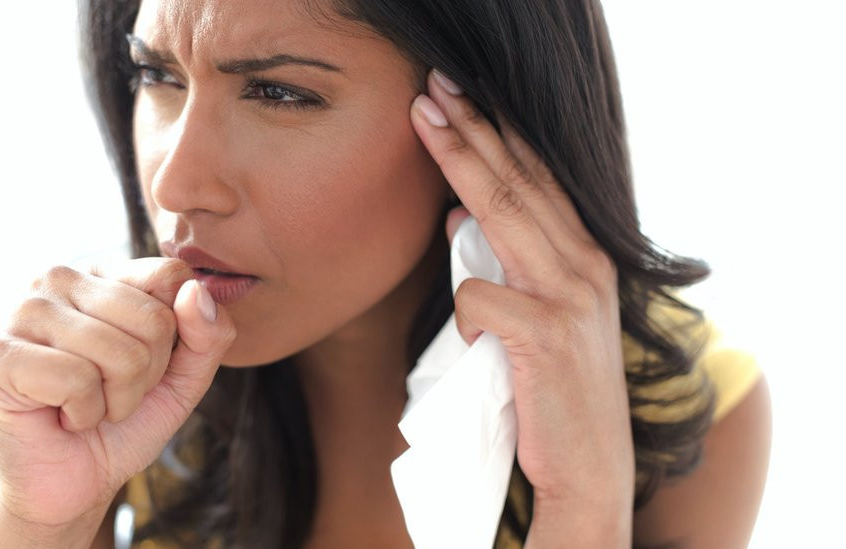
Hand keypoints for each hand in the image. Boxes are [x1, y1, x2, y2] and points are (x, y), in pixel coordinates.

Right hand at [0, 258, 235, 531]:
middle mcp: (58, 279)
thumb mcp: (182, 379)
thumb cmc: (122, 424)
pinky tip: (59, 416)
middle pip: (153, 318)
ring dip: (116, 400)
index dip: (173, 338)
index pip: (170, 276)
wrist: (74, 484)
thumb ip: (207, 334)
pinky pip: (77, 379)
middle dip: (146, 375)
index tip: (144, 365)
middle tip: (110, 393)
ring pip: (119, 352)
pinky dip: (83, 413)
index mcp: (103, 274)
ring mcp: (21, 312)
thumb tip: (196, 289)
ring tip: (85, 406)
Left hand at [411, 70, 632, 543]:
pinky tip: (467, 333)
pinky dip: (462, 309)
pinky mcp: (548, 336)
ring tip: (426, 120)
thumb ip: (507, 264)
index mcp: (585, 258)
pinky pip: (481, 298)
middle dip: (473, 129)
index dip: (496, 137)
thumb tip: (458, 221)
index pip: (536, 181)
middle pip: (517, 182)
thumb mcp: (535, 319)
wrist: (588, 471)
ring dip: (460, 162)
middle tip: (433, 88)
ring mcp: (571, 298)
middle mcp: (586, 266)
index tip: (457, 101)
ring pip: (502, 212)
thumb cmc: (554, 394)